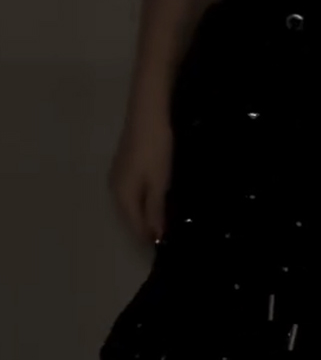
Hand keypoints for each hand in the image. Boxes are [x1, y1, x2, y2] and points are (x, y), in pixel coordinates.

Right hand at [109, 106, 173, 245]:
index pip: (135, 227)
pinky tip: (155, 200)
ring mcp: (116, 176)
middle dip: (146, 228)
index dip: (149, 239)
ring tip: (163, 221)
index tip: (165, 247)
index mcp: (122, 196)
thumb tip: (155, 235)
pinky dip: (143, 200)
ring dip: (144, 215)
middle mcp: (114, 189)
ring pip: (130, 205)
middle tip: (167, 236)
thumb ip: (155, 210)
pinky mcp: (122, 166)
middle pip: (130, 217)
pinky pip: (131, 192)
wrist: (147, 112)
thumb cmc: (155, 149)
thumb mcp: (159, 183)